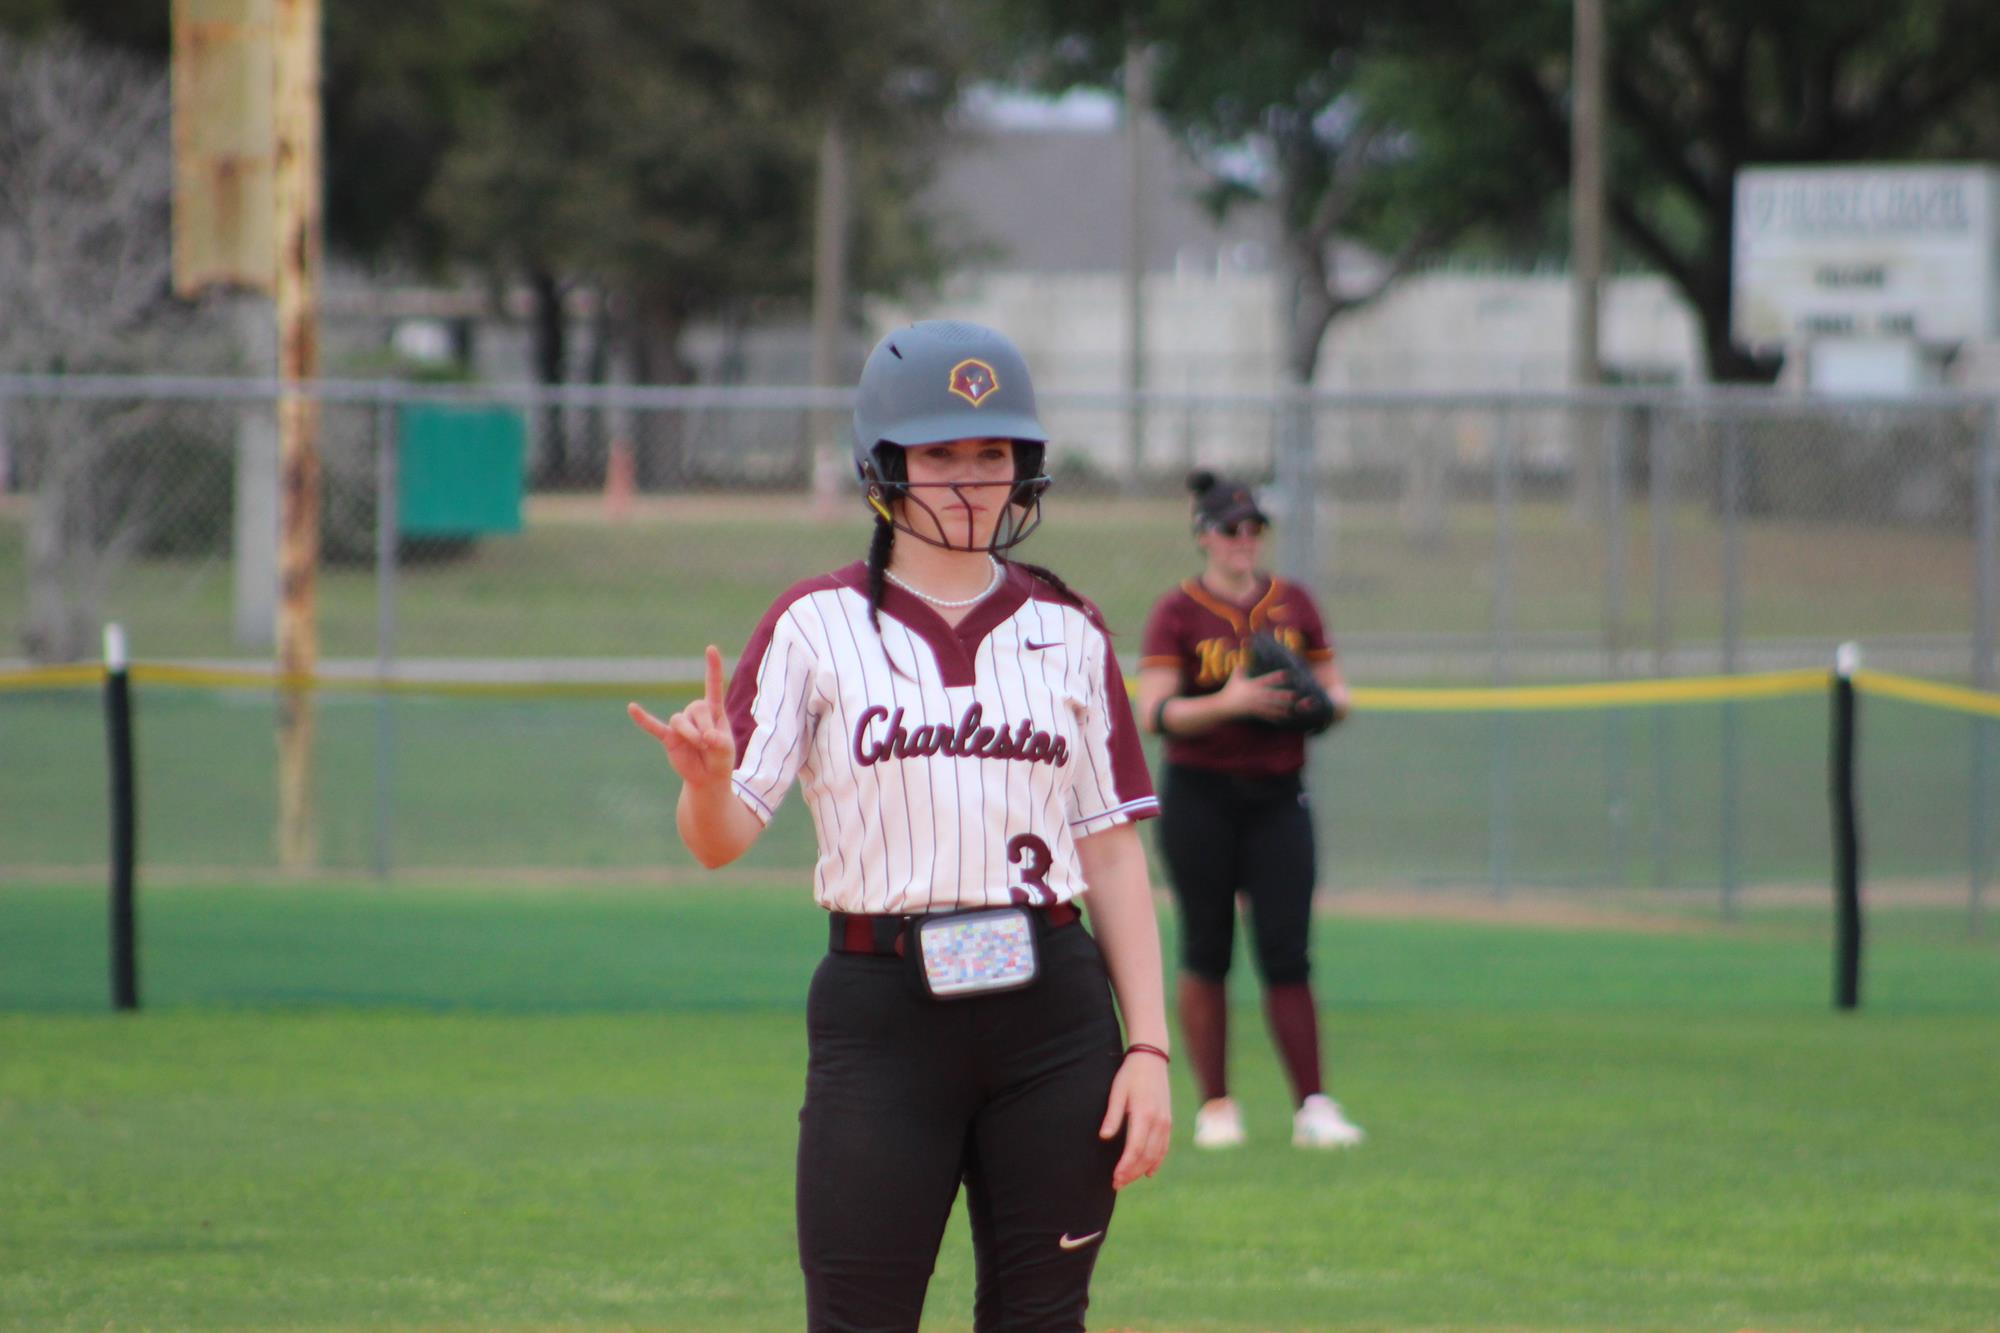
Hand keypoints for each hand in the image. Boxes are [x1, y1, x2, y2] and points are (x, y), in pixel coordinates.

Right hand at [628, 645, 734, 787]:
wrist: (708, 778)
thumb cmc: (720, 759)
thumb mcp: (727, 750)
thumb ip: (720, 742)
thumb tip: (706, 737)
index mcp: (714, 711)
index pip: (713, 685)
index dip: (713, 667)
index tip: (710, 648)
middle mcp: (696, 713)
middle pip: (696, 707)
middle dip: (704, 727)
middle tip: (710, 744)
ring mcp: (681, 725)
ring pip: (679, 720)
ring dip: (690, 734)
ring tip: (700, 747)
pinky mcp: (669, 738)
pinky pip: (654, 726)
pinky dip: (643, 719)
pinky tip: (632, 707)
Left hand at [1101, 1049, 1171, 1189]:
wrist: (1151, 1059)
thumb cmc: (1130, 1075)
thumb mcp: (1117, 1092)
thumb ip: (1112, 1116)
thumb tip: (1104, 1137)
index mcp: (1143, 1114)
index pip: (1135, 1149)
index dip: (1125, 1166)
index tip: (1115, 1177)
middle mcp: (1158, 1121)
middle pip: (1146, 1156)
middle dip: (1132, 1172)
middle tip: (1117, 1183)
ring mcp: (1166, 1121)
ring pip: (1156, 1154)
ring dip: (1142, 1170)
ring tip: (1127, 1179)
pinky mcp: (1168, 1120)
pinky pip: (1164, 1147)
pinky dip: (1157, 1161)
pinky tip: (1148, 1172)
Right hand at [1216, 653, 1296, 723]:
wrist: (1223, 706)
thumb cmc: (1230, 688)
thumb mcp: (1236, 675)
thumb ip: (1242, 664)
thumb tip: (1244, 650)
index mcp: (1252, 685)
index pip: (1267, 680)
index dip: (1277, 677)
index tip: (1287, 674)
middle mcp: (1256, 696)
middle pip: (1272, 696)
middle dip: (1283, 696)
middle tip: (1296, 695)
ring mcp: (1256, 706)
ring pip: (1272, 707)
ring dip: (1283, 708)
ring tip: (1294, 708)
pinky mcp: (1255, 713)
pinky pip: (1268, 716)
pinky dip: (1277, 717)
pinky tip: (1285, 717)